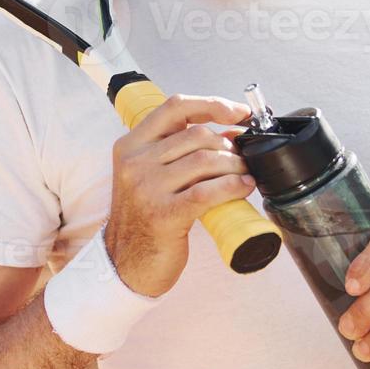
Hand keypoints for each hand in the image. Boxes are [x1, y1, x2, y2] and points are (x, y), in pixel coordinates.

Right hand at [104, 95, 254, 296]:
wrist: (125, 263)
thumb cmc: (145, 218)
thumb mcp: (150, 175)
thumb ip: (179, 151)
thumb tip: (232, 132)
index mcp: (130, 145)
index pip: (175, 107)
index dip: (212, 104)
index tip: (238, 113)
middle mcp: (135, 162)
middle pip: (197, 134)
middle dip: (228, 145)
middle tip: (242, 159)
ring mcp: (147, 188)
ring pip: (206, 160)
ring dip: (235, 165)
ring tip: (244, 174)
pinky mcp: (164, 214)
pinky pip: (209, 190)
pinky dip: (234, 186)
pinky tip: (244, 187)